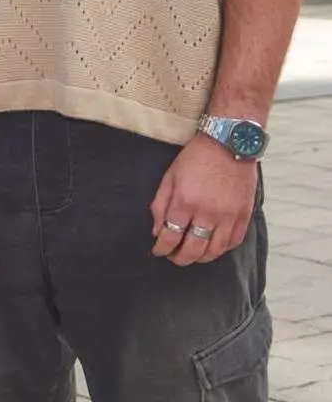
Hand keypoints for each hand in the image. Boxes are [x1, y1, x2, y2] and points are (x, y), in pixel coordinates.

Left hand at [151, 135, 257, 264]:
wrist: (229, 143)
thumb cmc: (196, 158)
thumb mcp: (170, 177)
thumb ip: (160, 205)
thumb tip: (157, 230)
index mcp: (185, 201)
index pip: (170, 235)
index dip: (162, 248)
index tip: (158, 251)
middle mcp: (208, 212)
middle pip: (193, 249)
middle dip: (179, 258)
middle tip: (173, 257)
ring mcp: (229, 216)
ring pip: (214, 251)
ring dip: (201, 258)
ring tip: (192, 255)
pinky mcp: (244, 215)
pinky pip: (233, 242)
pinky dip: (221, 250)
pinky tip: (212, 247)